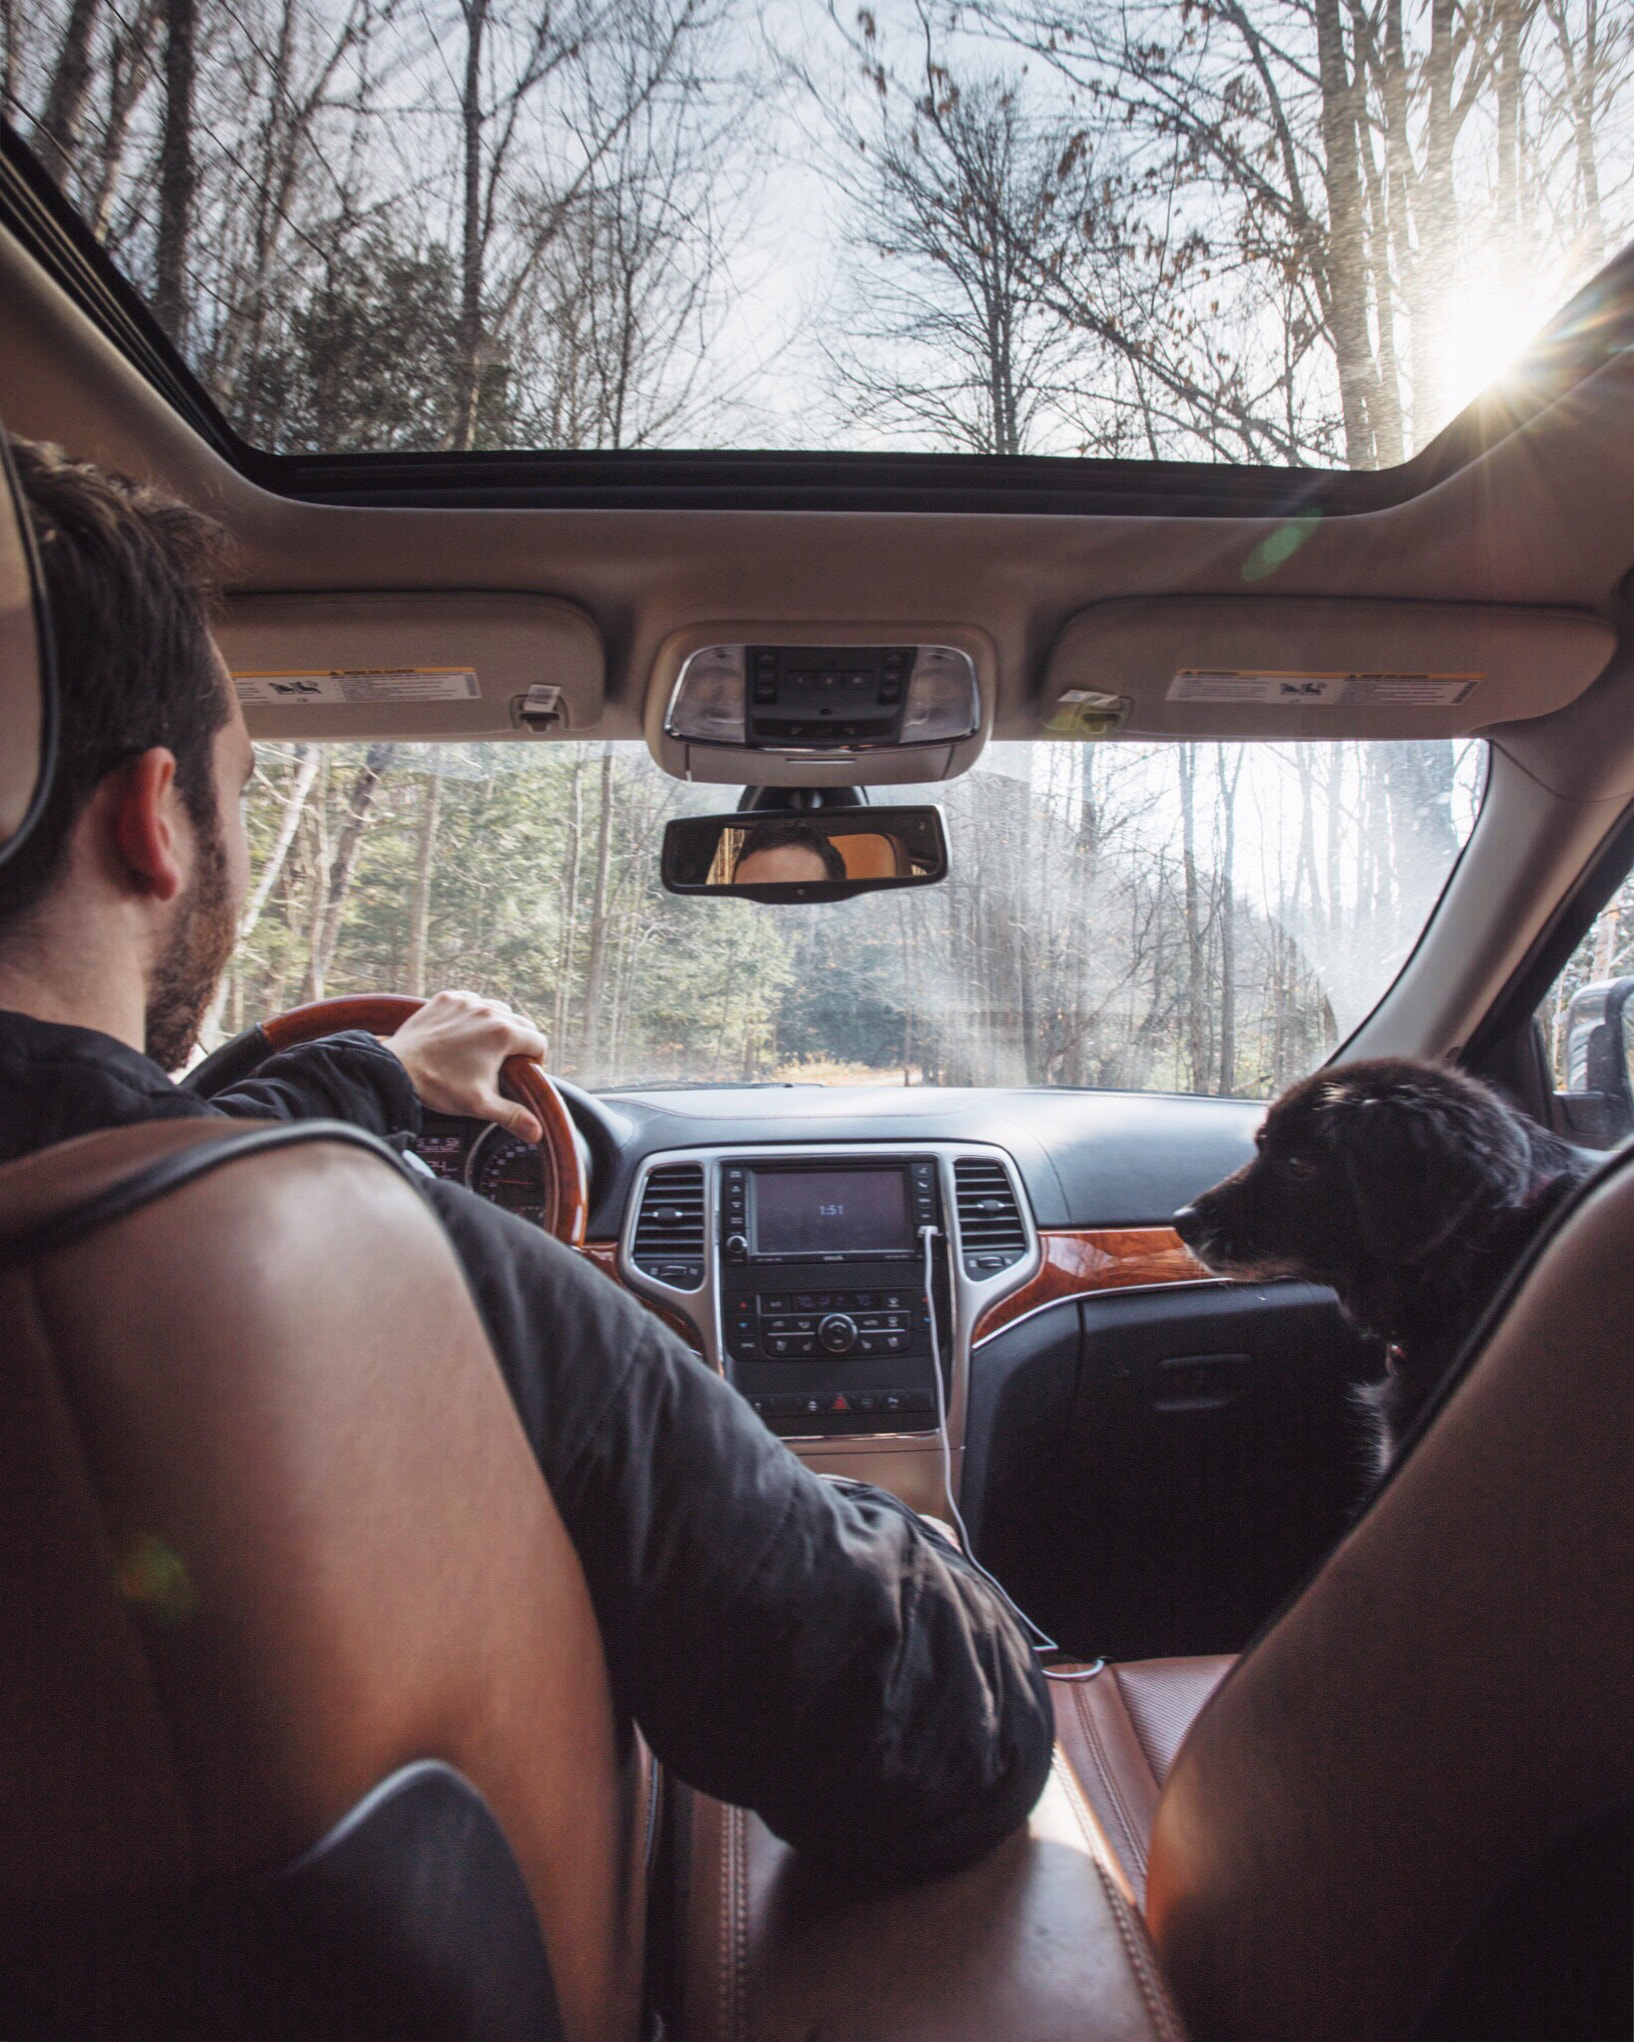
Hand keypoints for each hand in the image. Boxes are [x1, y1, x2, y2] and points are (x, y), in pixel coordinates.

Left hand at [383, 990, 548, 1142]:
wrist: (397, 1068)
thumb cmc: (439, 1086)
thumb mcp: (481, 1105)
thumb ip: (513, 1116)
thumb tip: (537, 1133)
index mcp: (503, 1034)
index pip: (538, 1041)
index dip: (536, 1060)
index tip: (524, 1072)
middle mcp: (488, 1011)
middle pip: (521, 1022)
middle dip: (520, 1042)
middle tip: (506, 1063)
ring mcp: (466, 1002)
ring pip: (497, 1008)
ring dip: (498, 1025)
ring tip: (485, 1046)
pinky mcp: (446, 999)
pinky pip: (470, 1001)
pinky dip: (472, 1014)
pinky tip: (463, 1032)